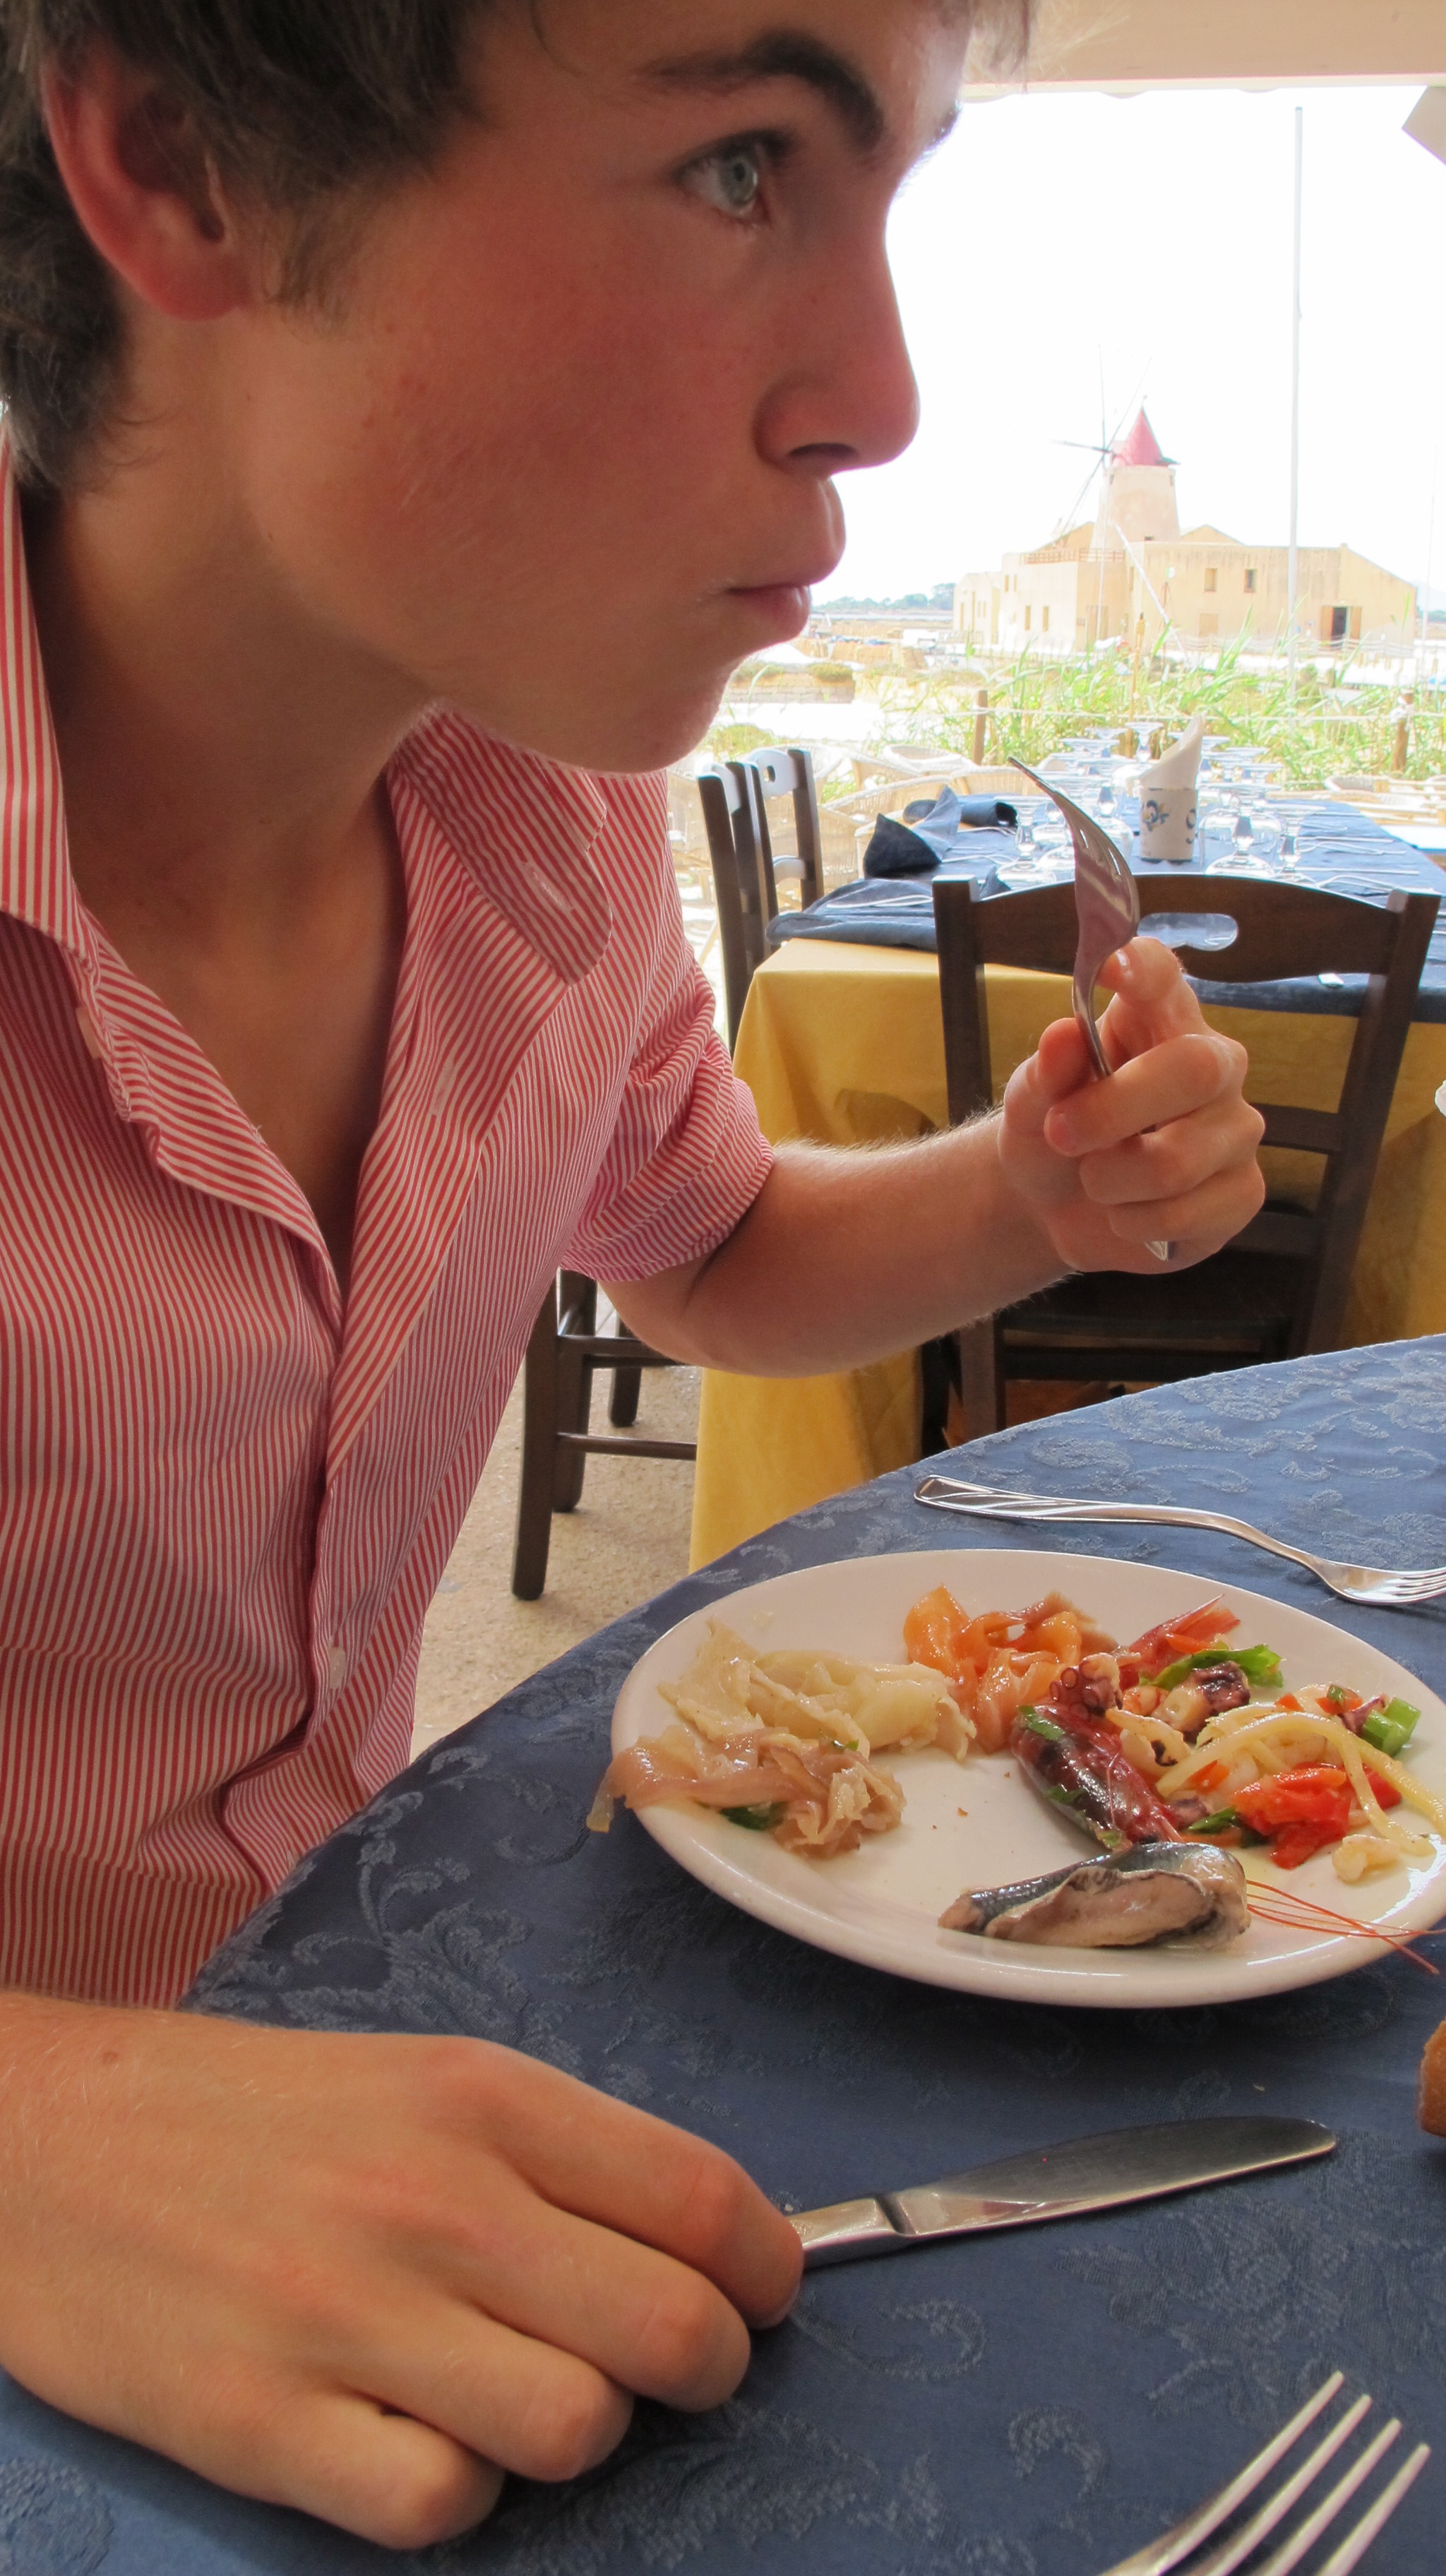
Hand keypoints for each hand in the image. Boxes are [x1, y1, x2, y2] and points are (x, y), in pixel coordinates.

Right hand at [0, 1996, 801, 2548]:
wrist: (44, 2144)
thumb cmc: (251, 2115)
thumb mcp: (419, 2080)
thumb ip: (558, 2154)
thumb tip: (710, 2240)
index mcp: (482, 2096)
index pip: (703, 2197)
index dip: (767, 2269)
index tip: (759, 2295)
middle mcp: (434, 2199)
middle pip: (670, 2329)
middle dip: (704, 2367)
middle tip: (664, 2366)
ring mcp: (347, 2317)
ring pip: (577, 2431)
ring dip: (577, 2433)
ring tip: (520, 2396)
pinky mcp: (263, 2427)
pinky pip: (442, 2506)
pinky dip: (454, 2490)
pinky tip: (414, 2438)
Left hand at [997, 938, 1265, 1271]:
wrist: (1055, 1204)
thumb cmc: (1053, 1128)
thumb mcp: (1030, 1102)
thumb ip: (1044, 1072)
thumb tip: (1064, 1036)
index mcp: (1158, 1020)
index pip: (1165, 979)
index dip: (1146, 968)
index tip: (1111, 966)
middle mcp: (1214, 1064)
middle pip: (1194, 1070)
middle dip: (1113, 1110)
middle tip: (1060, 1133)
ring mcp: (1236, 1130)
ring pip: (1177, 1161)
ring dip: (1109, 1180)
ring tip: (1094, 1179)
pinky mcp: (1243, 1192)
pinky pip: (1185, 1215)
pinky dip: (1132, 1221)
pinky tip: (1125, 1213)